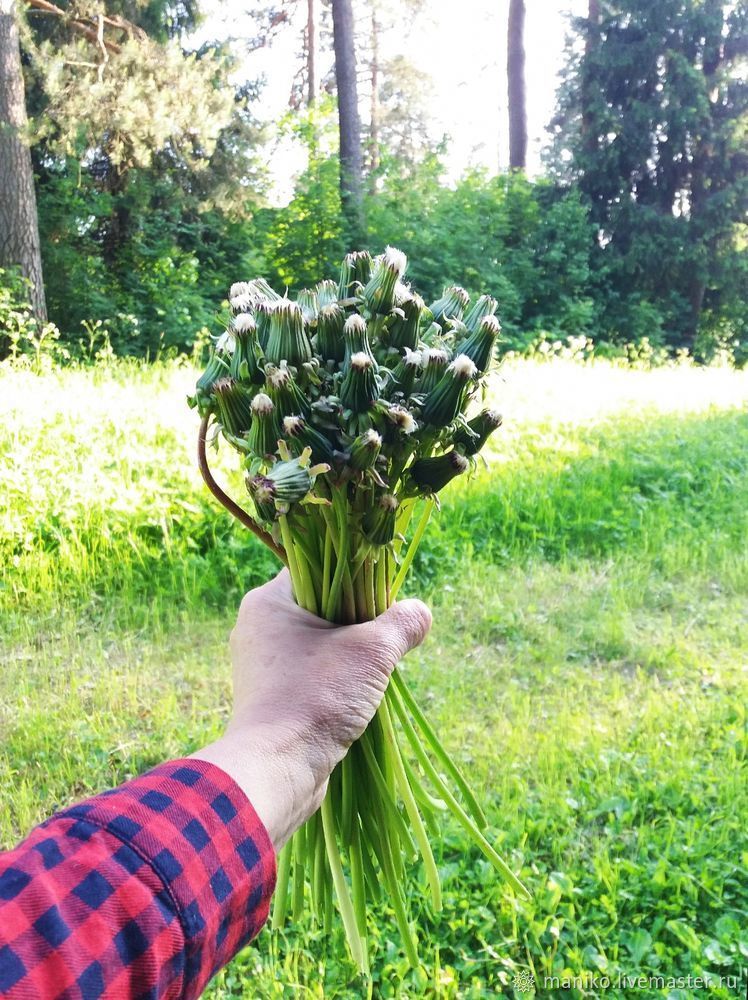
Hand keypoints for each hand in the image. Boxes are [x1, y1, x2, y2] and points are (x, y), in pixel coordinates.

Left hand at [191, 570, 430, 849]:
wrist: (276, 769)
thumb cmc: (317, 697)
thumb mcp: (371, 652)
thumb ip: (401, 624)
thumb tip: (422, 612)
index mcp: (267, 602)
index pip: (316, 569)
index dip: (353, 577)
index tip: (382, 596)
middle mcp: (256, 628)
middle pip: (319, 607)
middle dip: (355, 622)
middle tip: (383, 636)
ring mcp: (260, 666)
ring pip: (317, 644)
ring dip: (348, 654)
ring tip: (373, 669)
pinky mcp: (269, 698)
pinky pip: (310, 674)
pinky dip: (334, 680)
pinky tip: (356, 695)